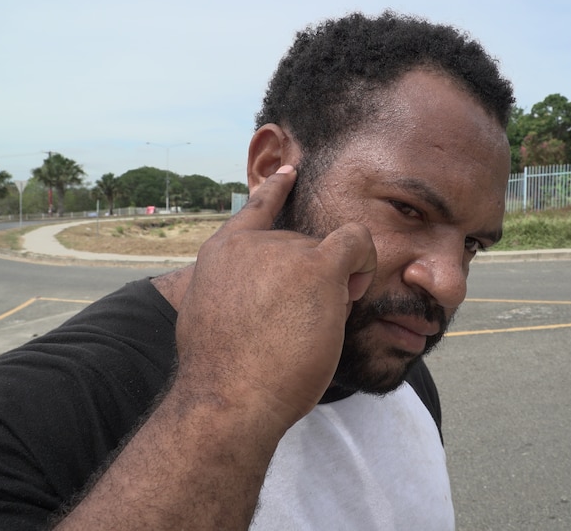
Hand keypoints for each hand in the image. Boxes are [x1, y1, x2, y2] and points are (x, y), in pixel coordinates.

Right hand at [174, 165, 376, 429]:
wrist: (227, 397)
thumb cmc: (219, 374)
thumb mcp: (206, 320)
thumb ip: (229, 294)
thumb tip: (254, 298)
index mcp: (222, 254)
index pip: (254, 209)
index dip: (274, 190)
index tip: (290, 173)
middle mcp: (253, 244)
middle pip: (301, 248)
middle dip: (309, 280)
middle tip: (302, 324)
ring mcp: (285, 251)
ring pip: (327, 257)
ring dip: (332, 286)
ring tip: (315, 325)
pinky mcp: (317, 267)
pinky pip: (356, 242)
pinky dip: (364, 257)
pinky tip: (360, 279)